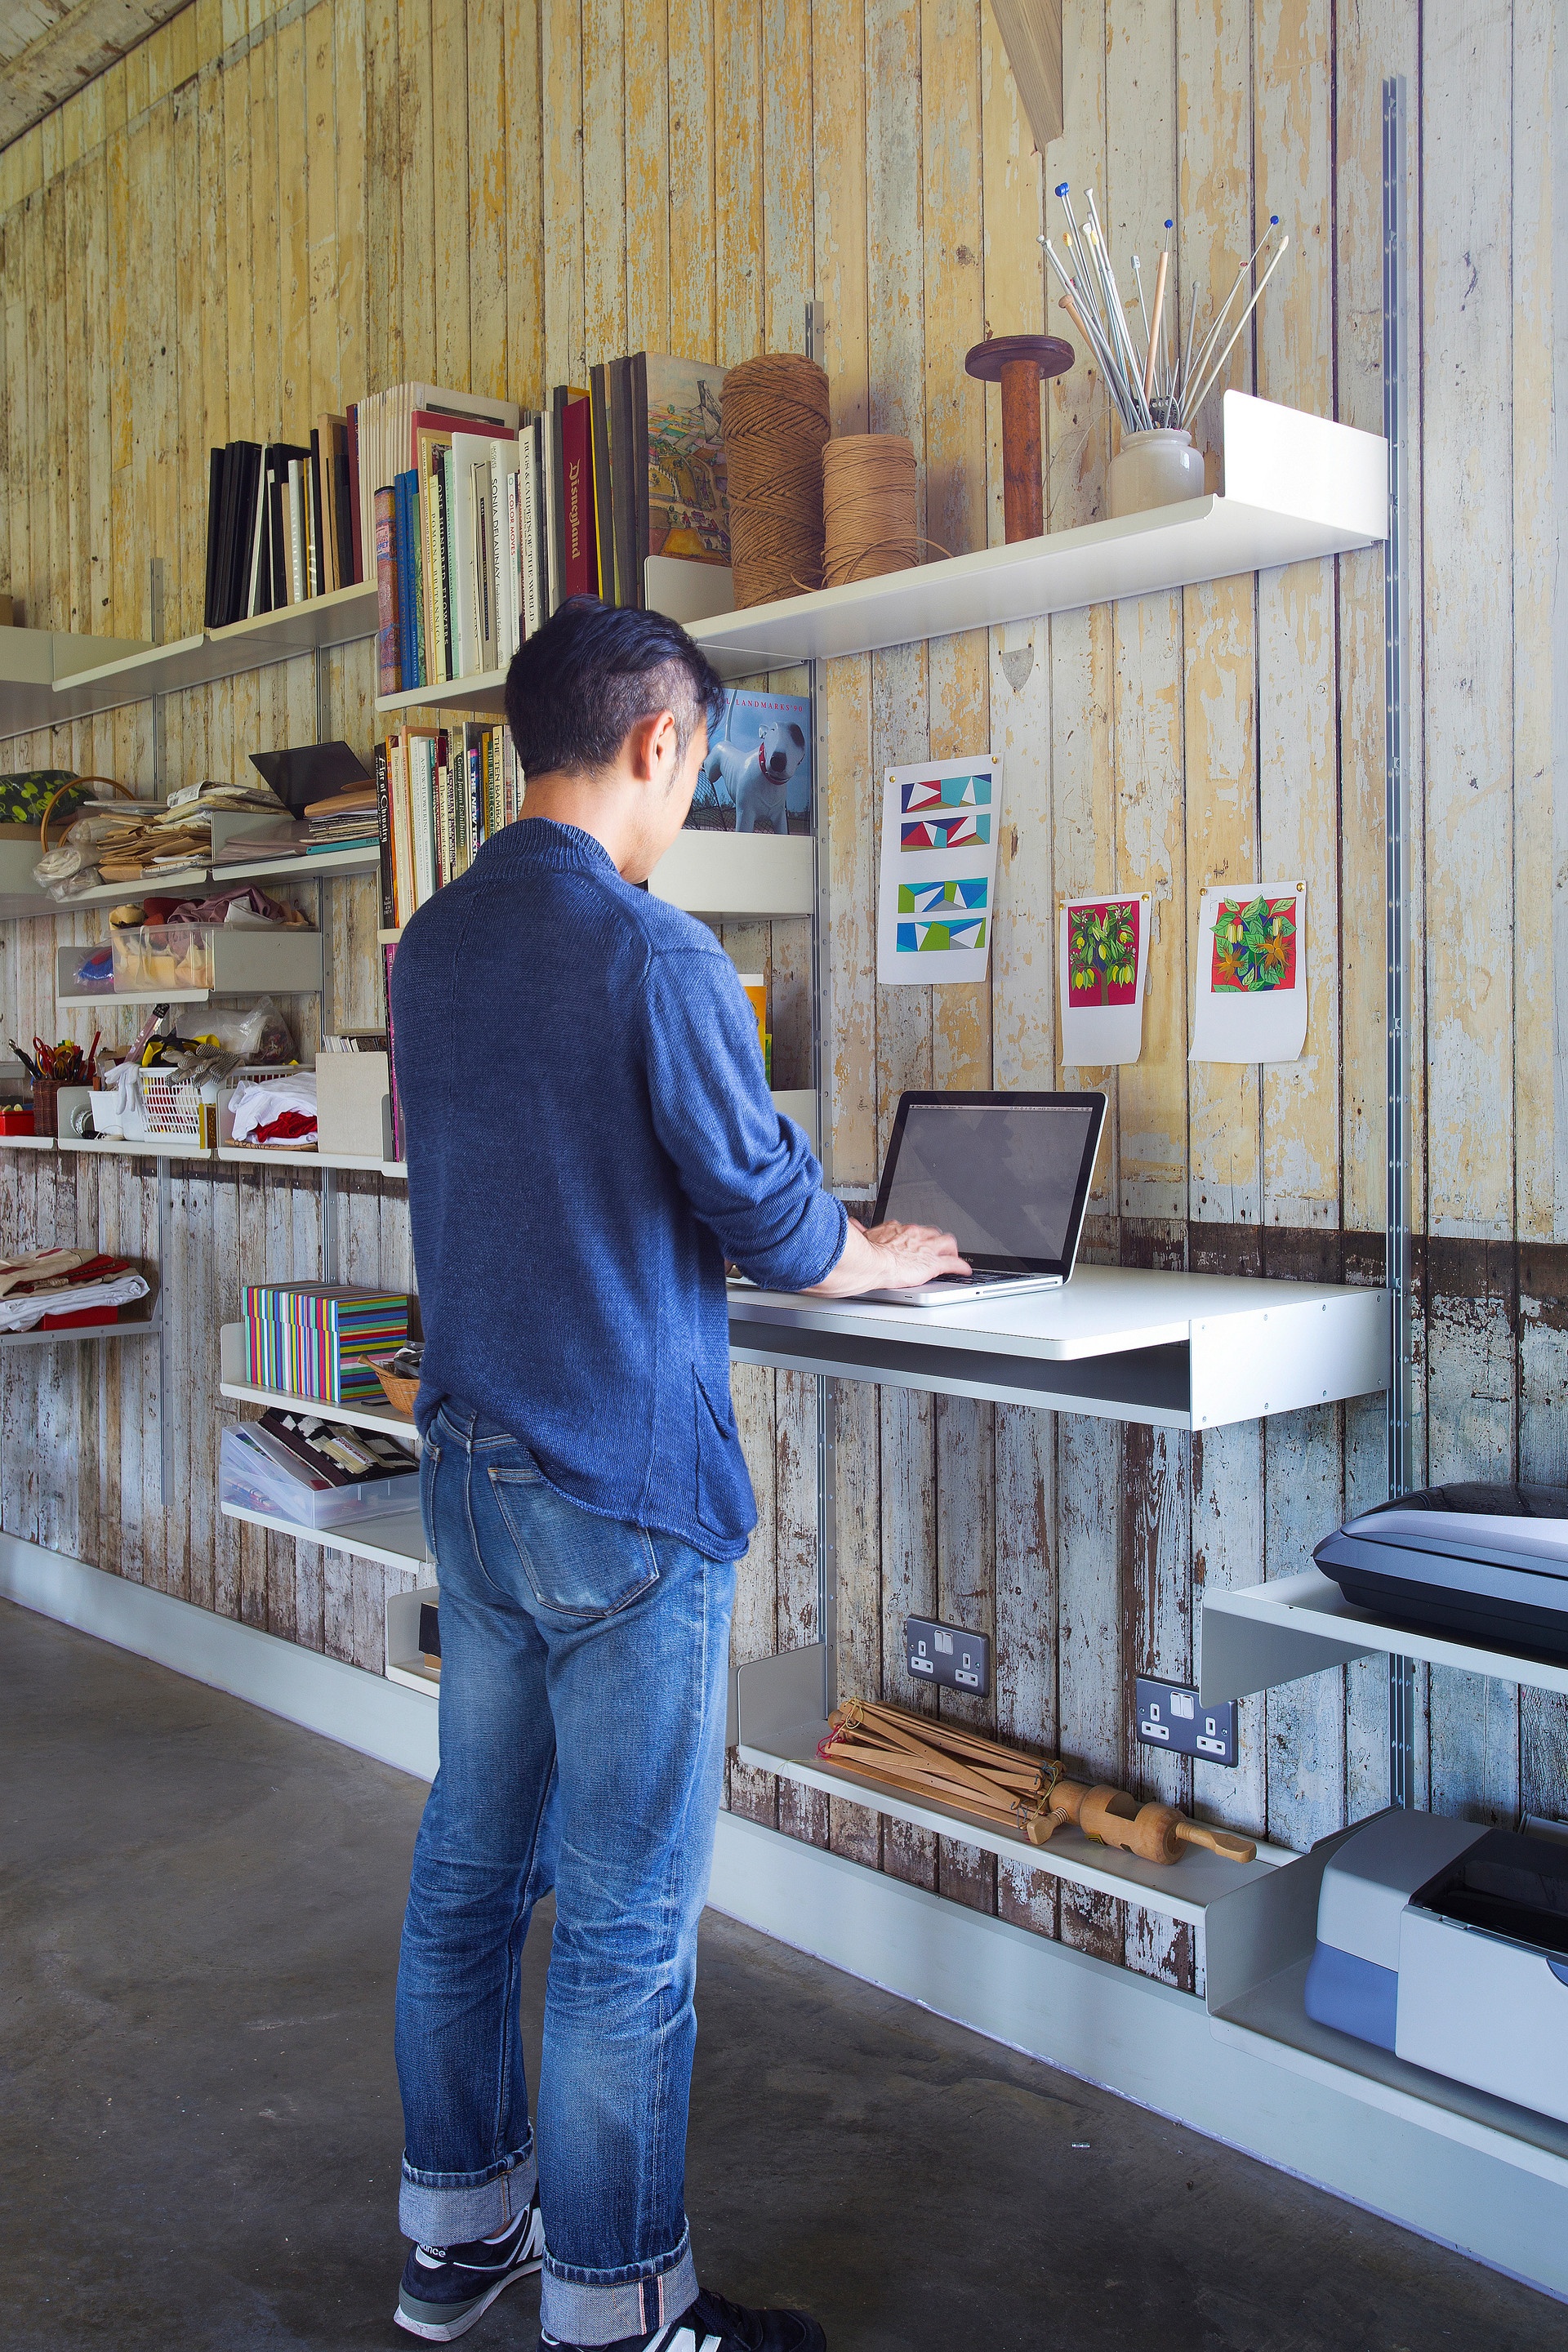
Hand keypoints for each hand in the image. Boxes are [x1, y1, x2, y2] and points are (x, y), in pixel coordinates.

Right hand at [807, 1215, 969, 1297]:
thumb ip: (859, 1231)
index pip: (913, 1229)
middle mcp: (914, 1235)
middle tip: (937, 1248)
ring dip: (951, 1250)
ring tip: (954, 1256)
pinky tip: (965, 1270)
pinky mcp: (932, 1263)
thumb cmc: (863, 1253)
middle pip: (933, 1233)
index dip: (918, 1235)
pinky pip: (952, 1263)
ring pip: (947, 1243)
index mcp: (898, 1229)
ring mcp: (926, 1248)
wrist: (870, 1262)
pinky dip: (960, 1267)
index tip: (916, 1240)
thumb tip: (851, 1225)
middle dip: (936, 1241)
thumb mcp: (860, 1237)